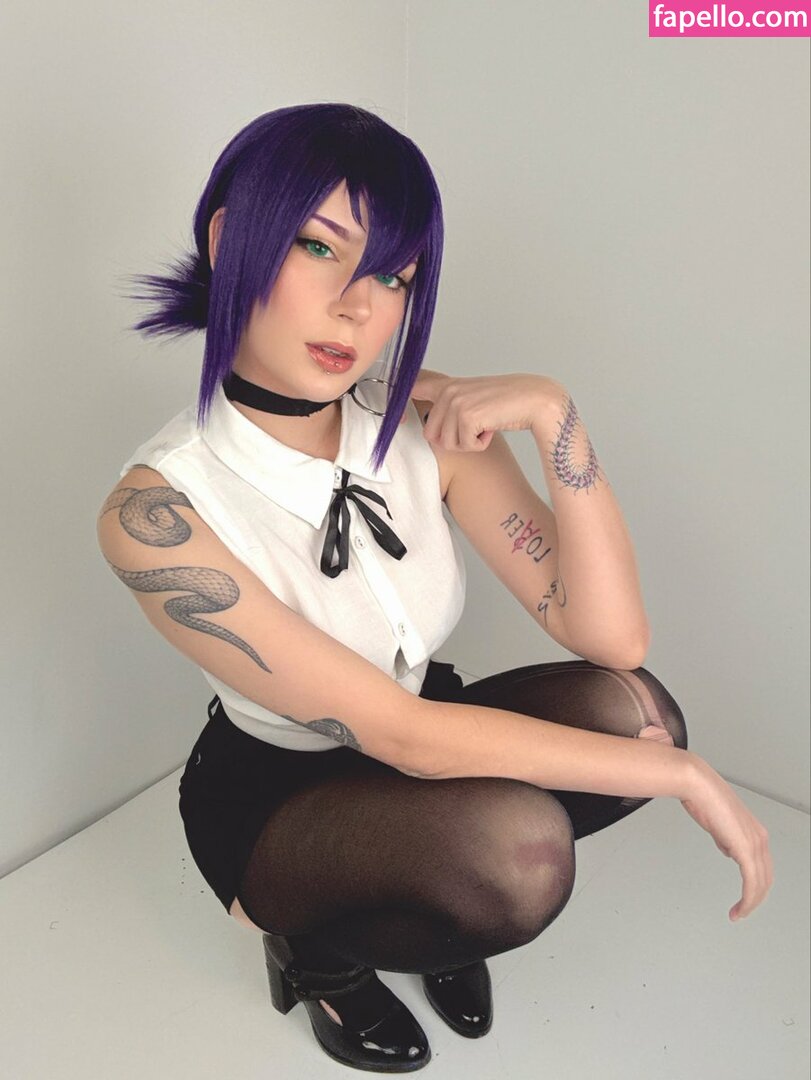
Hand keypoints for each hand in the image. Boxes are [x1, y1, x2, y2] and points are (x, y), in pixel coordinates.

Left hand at [407, 368, 565, 451]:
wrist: (533, 399)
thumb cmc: (506, 403)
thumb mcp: (472, 398)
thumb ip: (450, 405)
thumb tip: (430, 427)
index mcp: (446, 386)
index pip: (412, 389)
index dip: (401, 405)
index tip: (398, 418)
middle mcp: (447, 391)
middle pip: (431, 434)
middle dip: (453, 440)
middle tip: (475, 429)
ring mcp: (456, 403)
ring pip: (447, 444)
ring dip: (468, 443)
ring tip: (485, 427)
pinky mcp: (467, 417)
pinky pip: (464, 446)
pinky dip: (480, 445)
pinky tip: (491, 429)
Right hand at [680, 759, 773, 920]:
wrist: (698, 785)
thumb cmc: (703, 798)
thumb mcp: (718, 824)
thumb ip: (727, 838)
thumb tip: (729, 850)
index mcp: (755, 832)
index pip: (763, 867)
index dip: (756, 886)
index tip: (745, 898)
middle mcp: (760, 839)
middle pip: (766, 879)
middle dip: (755, 899)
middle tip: (742, 911)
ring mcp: (755, 843)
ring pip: (760, 884)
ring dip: (750, 903)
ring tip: (739, 913)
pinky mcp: (745, 849)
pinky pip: (751, 882)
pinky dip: (747, 899)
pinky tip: (739, 908)